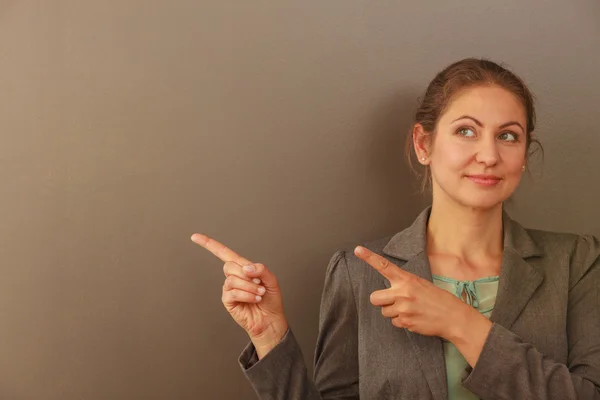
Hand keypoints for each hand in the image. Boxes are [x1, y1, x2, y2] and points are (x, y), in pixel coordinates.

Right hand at [192, 233, 287, 356]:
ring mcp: (229, 289)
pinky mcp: (228, 301)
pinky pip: (232, 293)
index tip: (195, 237)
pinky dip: (246, 295)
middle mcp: (234, 276)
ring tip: (259, 294)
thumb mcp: (271, 280)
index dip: (209, 244)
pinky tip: (254, 299)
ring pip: (232, 280)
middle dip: (246, 275)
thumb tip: (246, 267)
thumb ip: (261, 269)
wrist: (271, 319)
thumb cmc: (271, 299)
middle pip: (229, 265)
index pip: (223, 253)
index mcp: (242, 267)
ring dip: (249, 287)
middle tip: (259, 284)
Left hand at [354, 246, 470, 339]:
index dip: (369, 257)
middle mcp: (402, 292)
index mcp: (406, 279)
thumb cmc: (438, 299)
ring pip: (384, 312)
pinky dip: (402, 322)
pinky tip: (415, 318)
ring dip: (393, 312)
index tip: (358, 250)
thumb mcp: (421, 284)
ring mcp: (403, 308)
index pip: (384, 266)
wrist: (453, 317)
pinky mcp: (405, 322)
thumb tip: (390, 291)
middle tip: (393, 301)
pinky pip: (395, 323)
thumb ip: (404, 285)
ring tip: (410, 310)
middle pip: (374, 298)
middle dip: (381, 301)